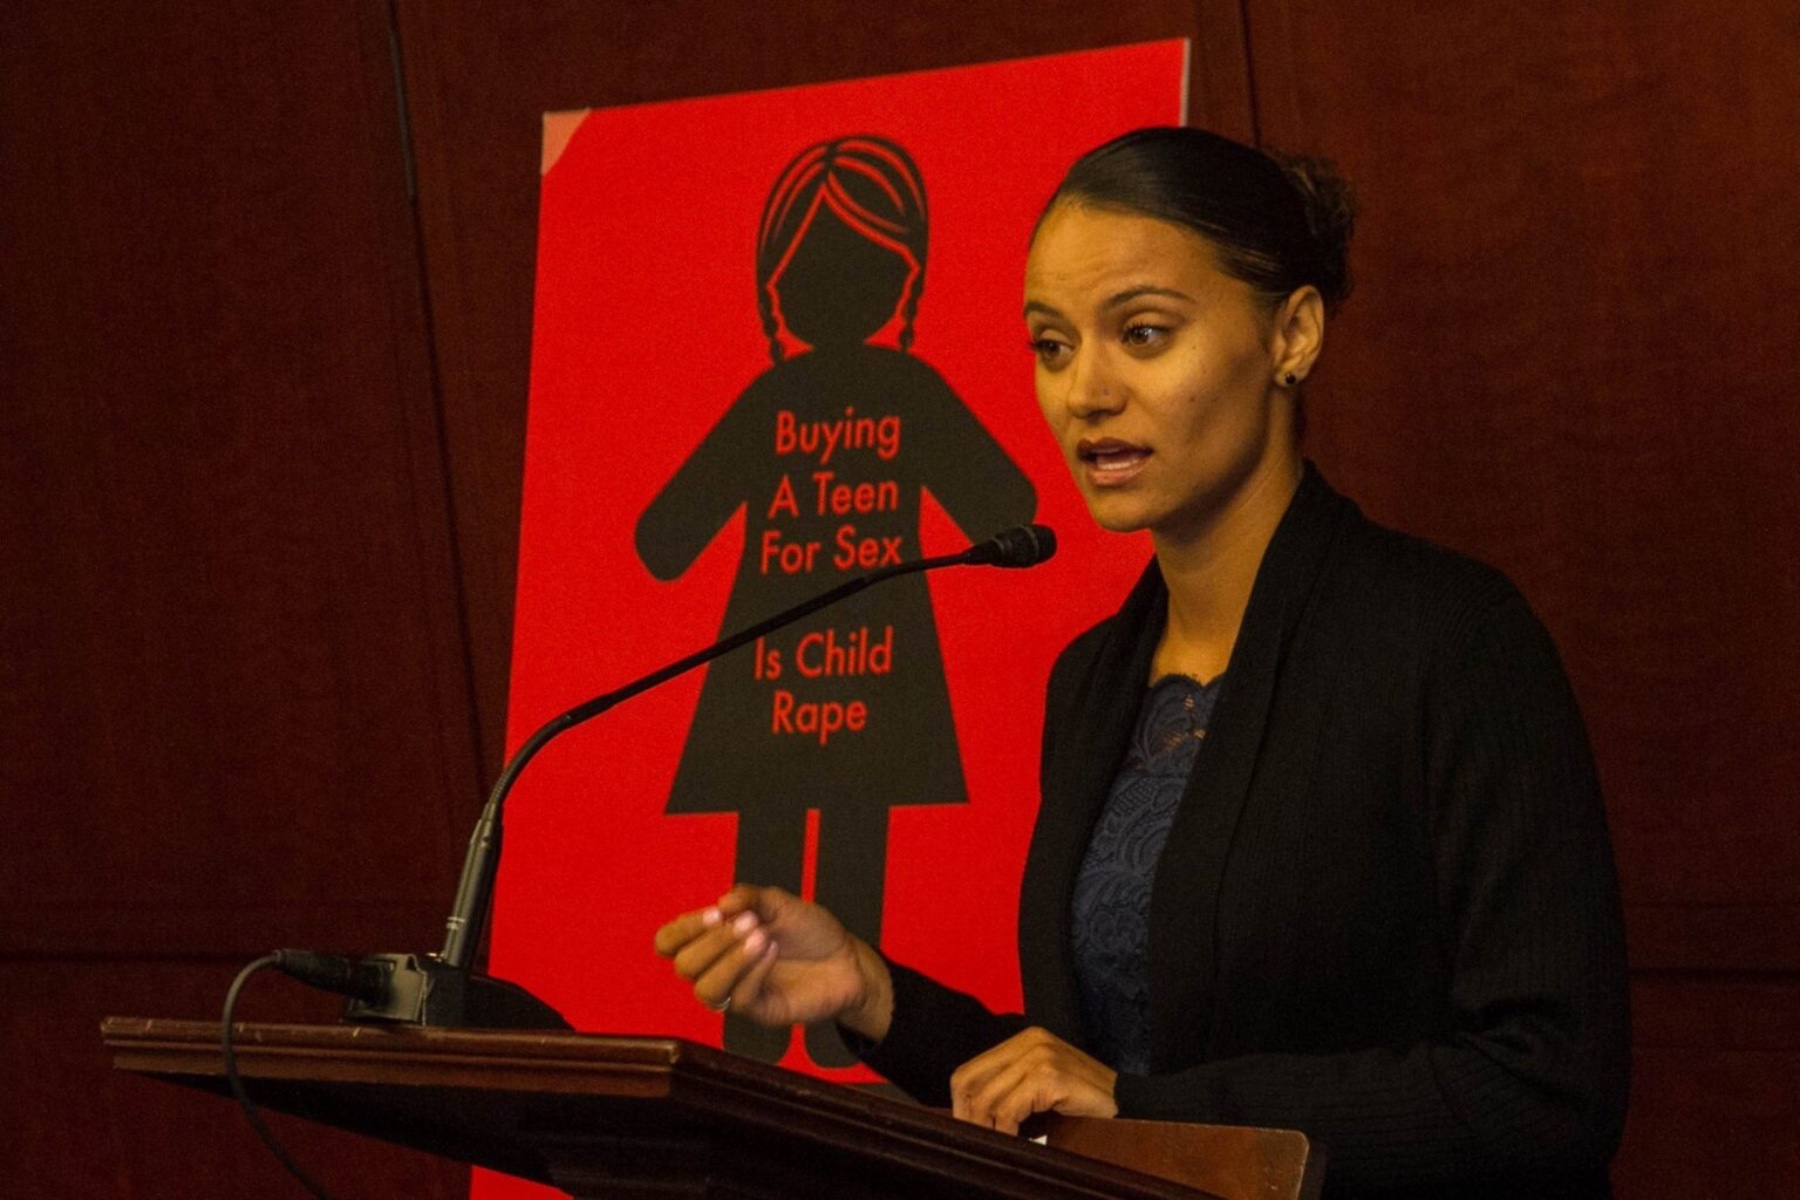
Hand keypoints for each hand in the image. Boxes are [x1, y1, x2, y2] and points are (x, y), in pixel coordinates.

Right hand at [652, 885, 892, 1038]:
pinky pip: (740, 999)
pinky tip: (773, 951)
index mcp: (714, 939)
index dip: (683, 929)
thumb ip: (749, 898)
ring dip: (730, 959)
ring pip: (705, 990)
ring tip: (762, 936)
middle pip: (683, 966)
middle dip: (712, 941)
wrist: (847, 958)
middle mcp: (718, 968)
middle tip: (750, 921)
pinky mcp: (759, 1011)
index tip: (715, 914)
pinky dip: (754, 970)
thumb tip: (721, 904)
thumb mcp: (780, 903)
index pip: (669, 942)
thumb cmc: (810, 931)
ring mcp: (737, 992)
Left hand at [949, 1027, 1118, 1133]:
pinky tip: (1016, 1142)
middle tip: (975, 1142)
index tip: (964, 1129)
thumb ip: (1010, 1092)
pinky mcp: (1050, 1076)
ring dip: (987, 1128)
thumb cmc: (1084, 1105)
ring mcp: (1040, 1056)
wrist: (1130, 1106)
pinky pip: (1010, 1110)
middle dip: (968, 1117)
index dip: (961, 1103)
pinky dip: (1006, 1131)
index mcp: (1024, 1041)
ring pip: (988, 1098)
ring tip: (996, 1144)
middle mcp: (1029, 1041)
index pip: (971, 1070)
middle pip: (972, 1081)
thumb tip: (970, 1117)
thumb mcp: (1040, 1091)